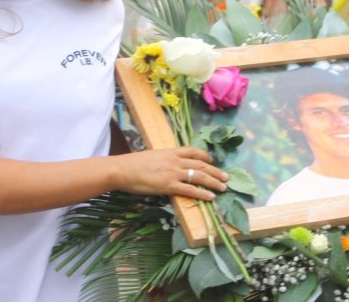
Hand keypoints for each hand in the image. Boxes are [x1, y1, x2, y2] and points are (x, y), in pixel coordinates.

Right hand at [114, 146, 228, 201]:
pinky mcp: (168, 185)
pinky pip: (190, 189)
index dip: (205, 156)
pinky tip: (211, 197)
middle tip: (226, 177)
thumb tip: (169, 166)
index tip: (212, 160)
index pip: (193, 151)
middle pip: (201, 165)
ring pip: (199, 176)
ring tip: (223, 187)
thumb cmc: (132, 164)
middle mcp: (174, 160)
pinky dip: (202, 193)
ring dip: (213, 182)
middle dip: (215, 171)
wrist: (122, 170)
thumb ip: (164, 160)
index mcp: (170, 152)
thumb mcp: (152, 157)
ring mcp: (173, 173)